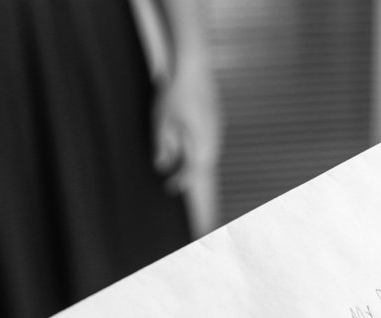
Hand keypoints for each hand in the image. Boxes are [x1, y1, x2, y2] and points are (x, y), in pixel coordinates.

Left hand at [152, 57, 220, 198]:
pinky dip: (200, 149)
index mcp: (201, 140)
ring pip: (209, 154)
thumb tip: (161, 165)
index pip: (194, 170)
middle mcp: (214, 138)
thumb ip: (163, 145)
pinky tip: (189, 145)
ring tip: (181, 165)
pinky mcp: (217, 120)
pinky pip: (211, 142)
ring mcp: (218, 128)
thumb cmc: (177, 92)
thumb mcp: (163, 119)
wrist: (194, 66)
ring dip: (196, 162)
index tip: (170, 188)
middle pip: (205, 164)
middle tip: (175, 180)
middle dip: (189, 174)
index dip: (182, 181)